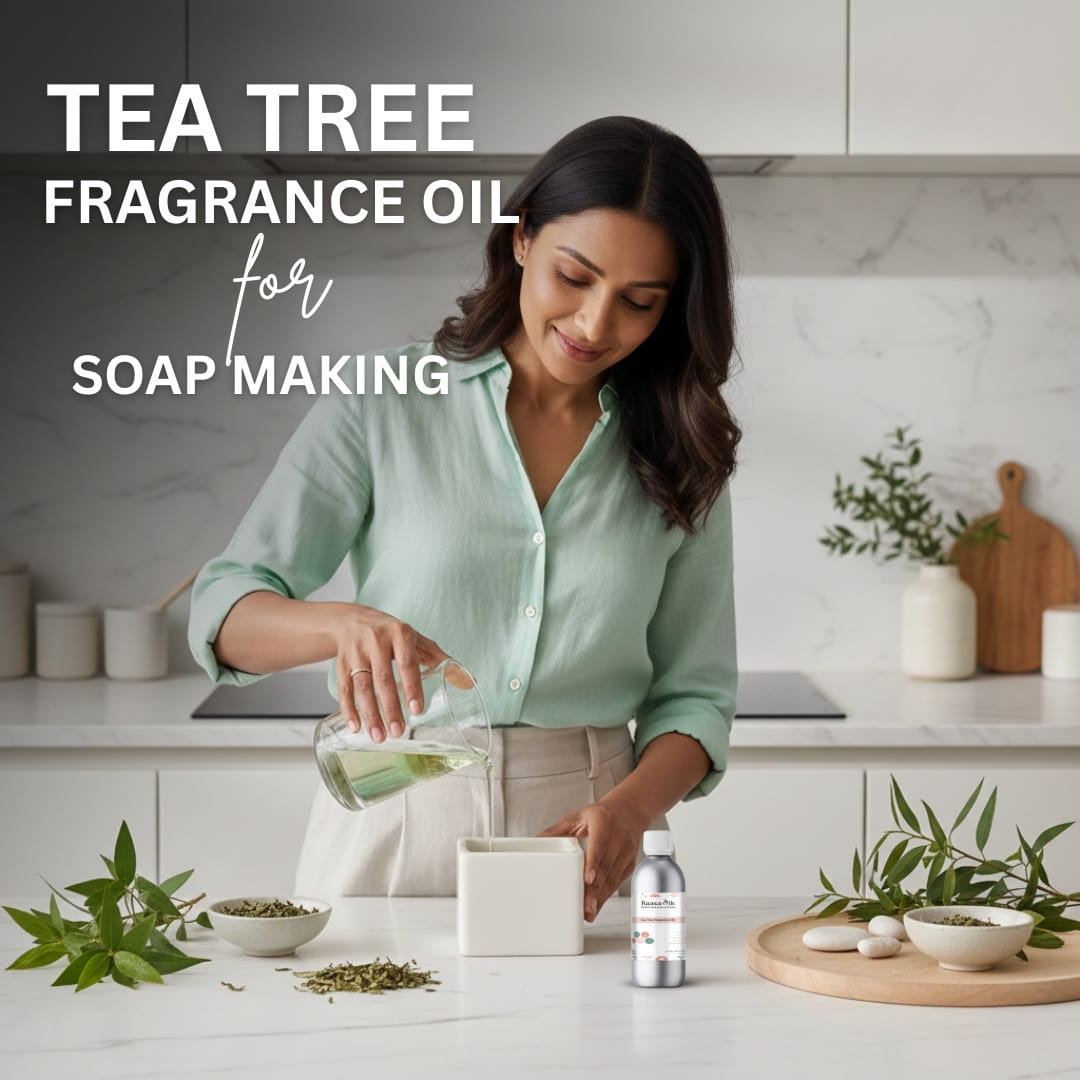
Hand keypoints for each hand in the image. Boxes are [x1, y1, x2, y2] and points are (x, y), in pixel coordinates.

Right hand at [331, 604, 449, 741]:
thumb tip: (469, 683)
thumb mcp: (417, 641)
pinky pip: (343, 688)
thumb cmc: (392, 634)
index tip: (418, 711)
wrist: (353, 620)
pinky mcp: (340, 662)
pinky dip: (349, 709)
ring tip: (379, 736)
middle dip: (390, 707)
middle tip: (398, 731)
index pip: (407, 663)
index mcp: (400, 634)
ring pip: (362, 686)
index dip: (412, 687)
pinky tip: (356, 727)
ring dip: (370, 713)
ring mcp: (355, 652)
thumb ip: (441, 660)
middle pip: (383, 678)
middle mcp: (376, 641)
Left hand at [538, 794, 649, 921]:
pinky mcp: (630, 862)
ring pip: (613, 876)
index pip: (600, 843)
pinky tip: (597, 905)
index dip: (594, 861)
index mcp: (603, 820)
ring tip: (589, 911)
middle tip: (585, 906)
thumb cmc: (601, 815)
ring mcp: (626, 850)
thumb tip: (536, 842)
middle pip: (606, 865)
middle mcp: (618, 835)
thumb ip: (556, 830)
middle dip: (595, 888)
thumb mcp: (577, 817)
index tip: (587, 878)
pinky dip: (607, 894)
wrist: (629, 811)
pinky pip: (618, 881)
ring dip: (601, 896)